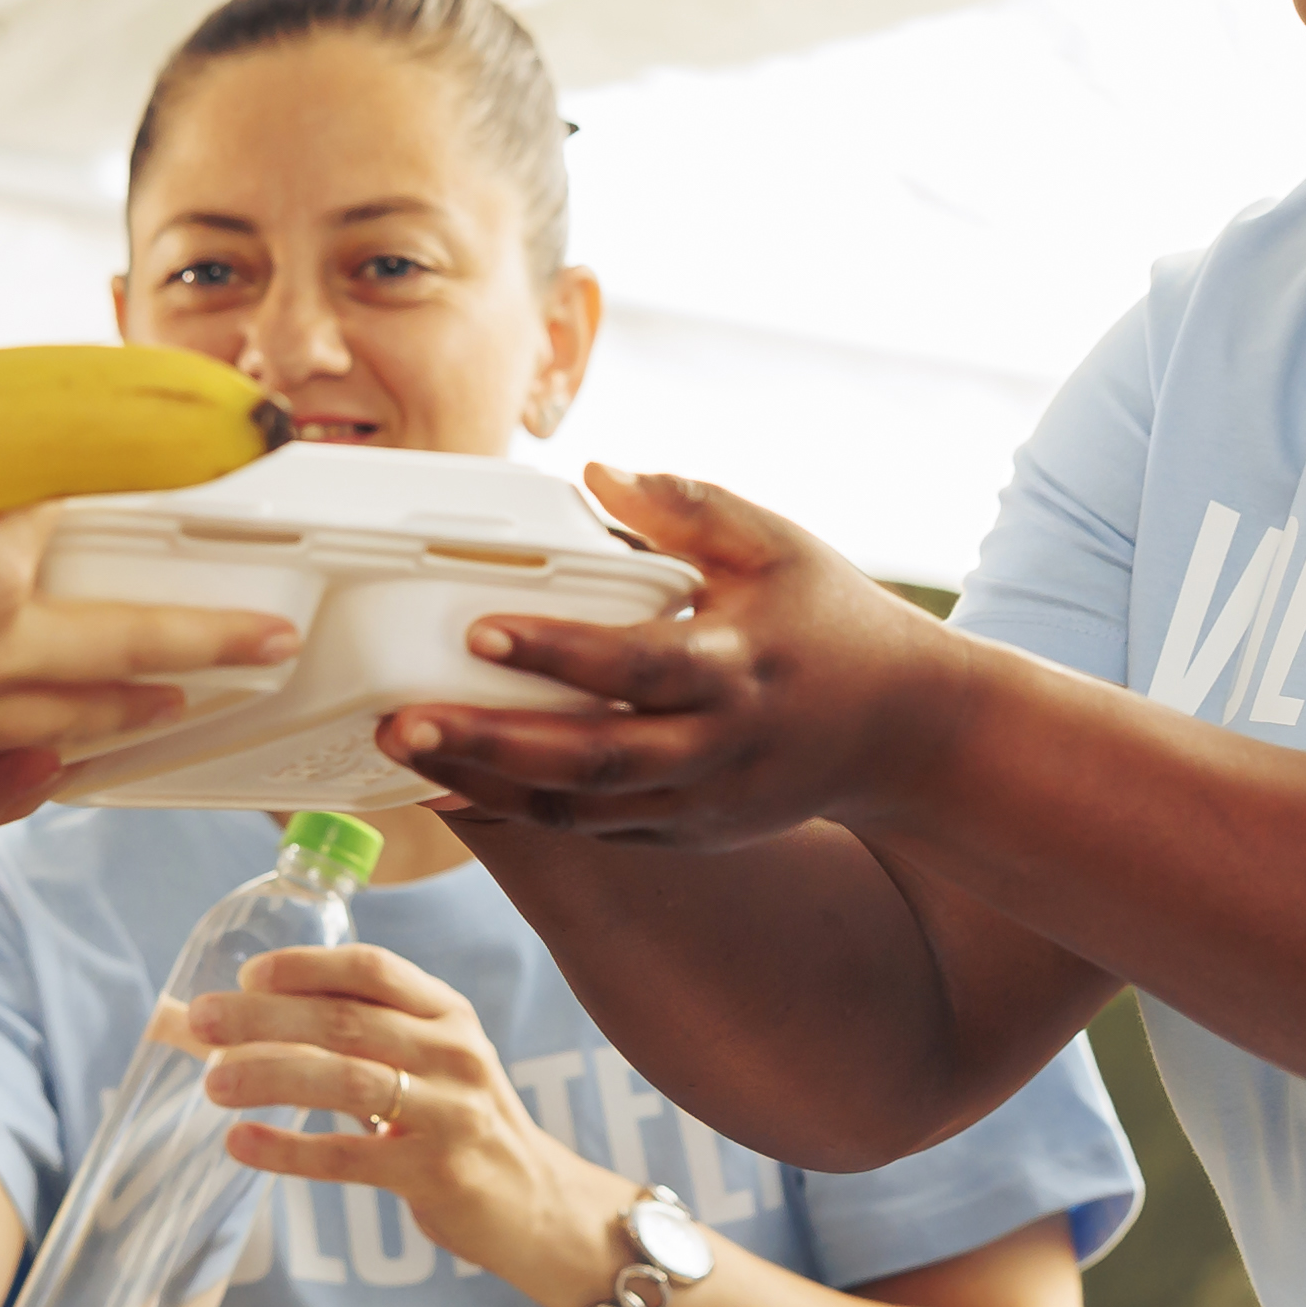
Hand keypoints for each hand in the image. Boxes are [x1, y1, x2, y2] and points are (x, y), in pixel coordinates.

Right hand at [0, 322, 296, 762]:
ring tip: (174, 703)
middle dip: (206, 644)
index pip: (57, 522)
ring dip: (132, 706)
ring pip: (70, 716)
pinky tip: (50, 747)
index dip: (64, 487)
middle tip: (271, 643)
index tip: (103, 456)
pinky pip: (1, 751)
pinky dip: (43, 746)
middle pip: (120, 652)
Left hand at [192, 942, 637, 1306]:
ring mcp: (452, 1113)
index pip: (372, 969)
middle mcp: (454, 1053)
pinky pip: (350, 1158)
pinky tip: (241, 1144)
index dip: (305, 968)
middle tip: (201, 1022)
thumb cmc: (456, 1123)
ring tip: (213, 1083)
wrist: (536, 1204)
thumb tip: (210, 1024)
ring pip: (348, 1082)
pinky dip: (289, 1150)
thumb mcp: (422, 1064)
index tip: (247, 976)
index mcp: (447, 1013)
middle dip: (266, 1018)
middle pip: (347, 1022)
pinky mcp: (438, 1173)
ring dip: (272, 1076)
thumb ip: (339, 1038)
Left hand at [380, 468, 968, 847]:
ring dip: (485, 787)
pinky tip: (454, 788)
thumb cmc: (832, 621)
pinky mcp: (688, 833)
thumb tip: (594, 474)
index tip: (478, 628)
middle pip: (589, 759)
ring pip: (579, 810)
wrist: (908, 734)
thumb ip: (686, 506)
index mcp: (737, 665)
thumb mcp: (777, 544)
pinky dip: (520, 813)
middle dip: (487, 745)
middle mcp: (716, 746)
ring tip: (402, 755)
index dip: (557, 651)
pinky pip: (591, 830)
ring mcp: (701, 802)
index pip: (636, 663)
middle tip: (397, 724)